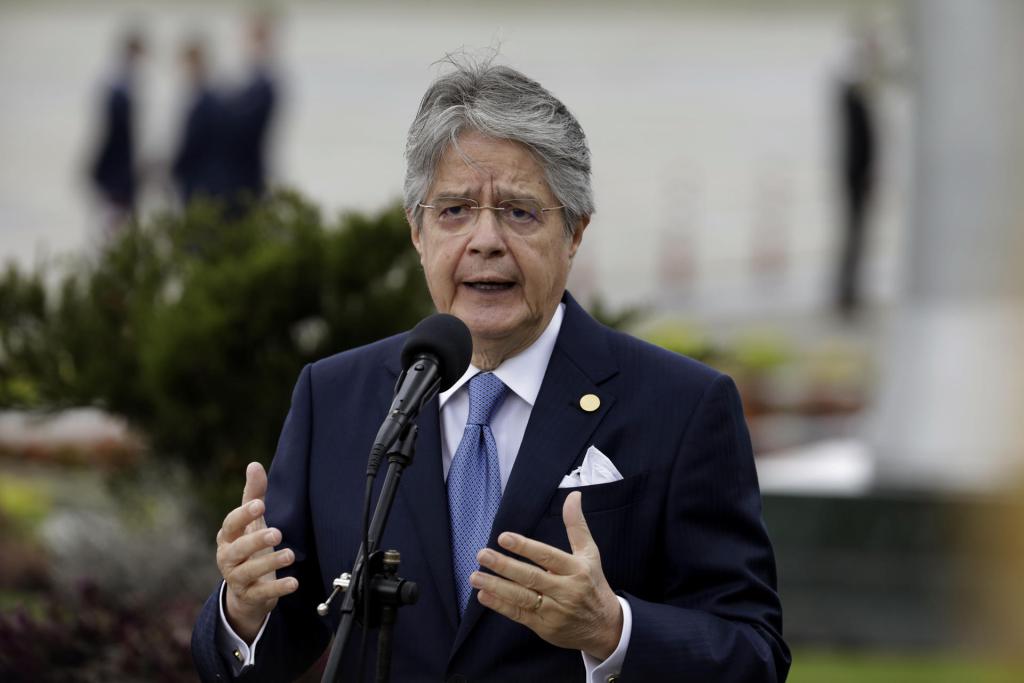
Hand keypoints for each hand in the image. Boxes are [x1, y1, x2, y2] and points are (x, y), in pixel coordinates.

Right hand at [216, 461, 297, 641]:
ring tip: (290, 555)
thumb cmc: (249, 548)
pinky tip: (293, 582)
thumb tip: (254, 465)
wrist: (246, 590)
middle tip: (277, 532)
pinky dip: (277, 588)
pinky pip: (262, 593)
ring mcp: (237, 578)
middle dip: (256, 540)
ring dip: (270, 563)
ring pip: (248, 572)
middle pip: (237, 549)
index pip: (231, 524)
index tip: (260, 504)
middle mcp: (228, 558)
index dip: (244, 514)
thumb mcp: (252, 522)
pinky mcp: (250, 596)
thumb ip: (253, 495)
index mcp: (228, 537)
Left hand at [472, 491, 622, 659]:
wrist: (605, 627)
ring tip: (475, 576)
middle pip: (531, 577)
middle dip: (504, 566)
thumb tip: (573, 496)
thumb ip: (576, 525)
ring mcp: (554, 611)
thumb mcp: (590, 554)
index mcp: (576, 570)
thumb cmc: (592, 584)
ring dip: (496, 586)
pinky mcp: (544, 626)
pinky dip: (500, 606)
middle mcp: (565, 591)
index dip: (525, 547)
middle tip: (482, 554)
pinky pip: (519, 615)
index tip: (504, 537)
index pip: (547, 556)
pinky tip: (484, 595)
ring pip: (521, 597)